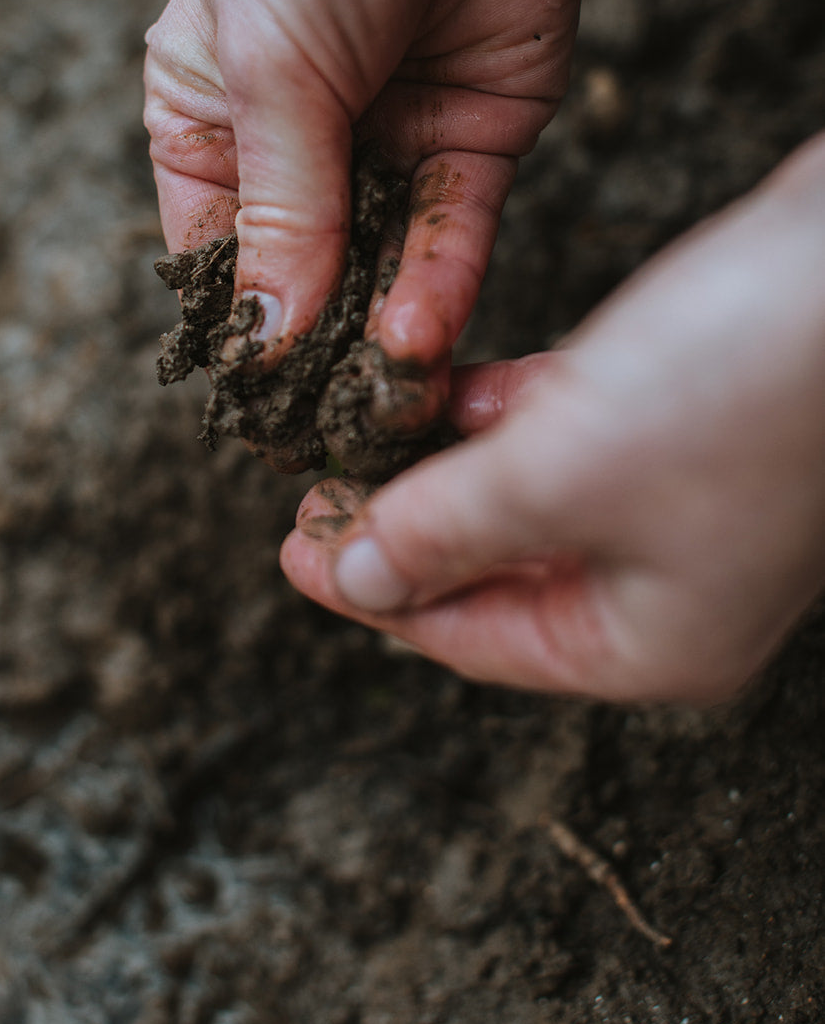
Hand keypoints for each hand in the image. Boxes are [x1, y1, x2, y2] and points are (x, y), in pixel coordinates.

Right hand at [144, 0, 679, 387]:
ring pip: (384, 269)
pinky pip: (456, 233)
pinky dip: (443, 285)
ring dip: (383, 334)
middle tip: (331, 431)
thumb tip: (264, 343)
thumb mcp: (272, 74)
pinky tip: (420, 336)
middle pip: (304, 278)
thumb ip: (278, 214)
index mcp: (206, 123)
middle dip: (318, 350)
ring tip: (384, 399)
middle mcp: (297, 144)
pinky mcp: (475, 136)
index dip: (234, 334)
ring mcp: (390, 143)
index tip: (252, 411)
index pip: (212, 259)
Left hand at [282, 135, 824, 704]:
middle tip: (316, 492)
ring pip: (531, 503)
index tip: (292, 549)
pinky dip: (506, 417)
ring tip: (360, 433)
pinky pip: (572, 438)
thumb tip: (358, 584)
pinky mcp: (691, 419)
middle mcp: (672, 588)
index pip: (478, 642)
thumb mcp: (559, 471)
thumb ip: (446, 530)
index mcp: (652, 641)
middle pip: (501, 579)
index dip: (375, 597)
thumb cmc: (732, 381)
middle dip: (405, 533)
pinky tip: (449, 384)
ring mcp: (686, 503)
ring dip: (446, 469)